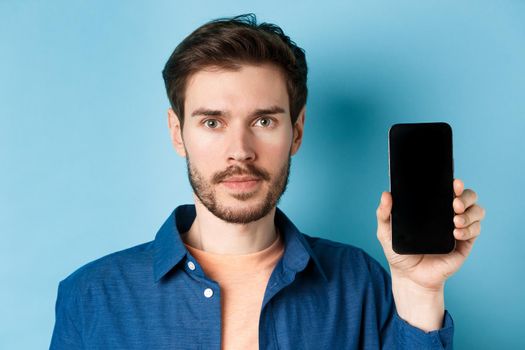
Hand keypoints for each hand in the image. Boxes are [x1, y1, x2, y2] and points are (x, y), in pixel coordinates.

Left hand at [375, 178, 485, 329]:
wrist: (409, 277)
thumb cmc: (399, 252)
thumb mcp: (386, 232)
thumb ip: (384, 214)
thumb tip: (386, 194)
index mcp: (432, 207)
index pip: (447, 189)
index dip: (454, 184)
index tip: (453, 183)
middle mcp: (448, 214)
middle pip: (468, 196)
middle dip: (465, 196)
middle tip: (454, 203)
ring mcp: (458, 228)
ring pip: (477, 211)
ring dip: (469, 213)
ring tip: (455, 221)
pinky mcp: (465, 243)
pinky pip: (476, 230)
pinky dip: (469, 230)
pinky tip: (456, 234)